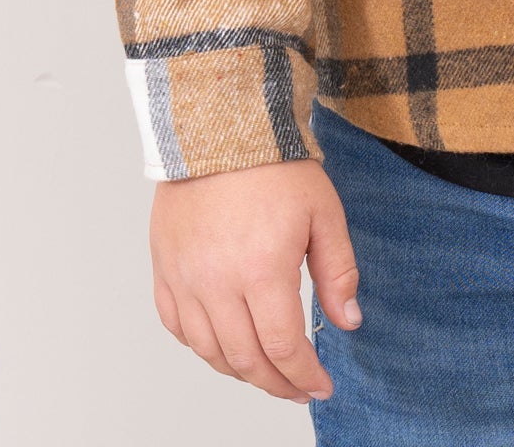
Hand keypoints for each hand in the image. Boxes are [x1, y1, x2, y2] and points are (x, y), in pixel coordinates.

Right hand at [149, 157, 360, 404]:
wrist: (220, 125)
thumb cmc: (275, 165)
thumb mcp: (324, 212)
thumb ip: (338, 271)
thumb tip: (349, 322)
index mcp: (261, 269)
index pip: (283, 347)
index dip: (304, 375)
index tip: (321, 384)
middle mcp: (217, 283)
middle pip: (245, 359)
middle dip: (276, 383)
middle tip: (297, 387)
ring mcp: (184, 278)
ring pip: (208, 351)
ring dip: (239, 371)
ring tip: (266, 372)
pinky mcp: (164, 269)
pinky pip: (176, 327)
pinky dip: (201, 346)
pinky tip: (223, 345)